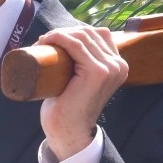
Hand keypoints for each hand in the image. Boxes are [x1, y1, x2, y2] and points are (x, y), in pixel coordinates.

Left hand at [37, 25, 127, 160]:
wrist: (69, 131)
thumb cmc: (70, 106)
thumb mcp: (83, 81)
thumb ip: (85, 68)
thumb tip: (66, 48)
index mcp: (119, 65)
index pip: (98, 34)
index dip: (74, 31)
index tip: (53, 40)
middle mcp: (119, 64)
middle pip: (89, 33)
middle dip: (64, 32)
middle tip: (43, 43)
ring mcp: (110, 68)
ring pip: (82, 36)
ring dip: (59, 34)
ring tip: (42, 43)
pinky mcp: (97, 72)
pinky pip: (77, 45)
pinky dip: (60, 38)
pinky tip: (48, 40)